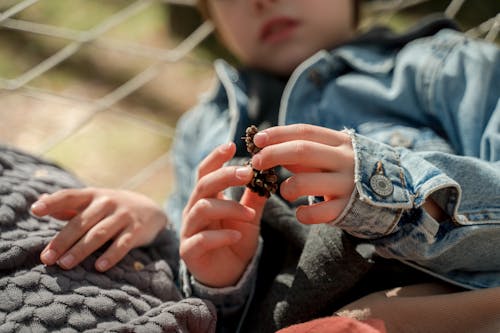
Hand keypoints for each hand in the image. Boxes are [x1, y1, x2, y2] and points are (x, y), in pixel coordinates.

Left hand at [31, 188, 167, 270]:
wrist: (150, 209)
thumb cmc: (112, 208)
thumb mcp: (93, 202)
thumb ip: (69, 205)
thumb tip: (40, 201)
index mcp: (92, 195)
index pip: (69, 196)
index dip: (53, 202)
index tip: (35, 210)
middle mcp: (107, 202)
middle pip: (82, 222)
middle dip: (63, 240)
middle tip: (47, 258)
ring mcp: (123, 216)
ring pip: (100, 234)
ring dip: (81, 250)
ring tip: (65, 264)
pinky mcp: (136, 230)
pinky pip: (123, 244)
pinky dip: (111, 255)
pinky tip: (100, 267)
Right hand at [180, 142, 266, 287]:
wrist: (229, 274)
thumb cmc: (236, 240)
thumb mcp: (249, 217)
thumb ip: (254, 198)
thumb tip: (269, 174)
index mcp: (206, 198)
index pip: (205, 172)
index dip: (215, 158)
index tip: (232, 145)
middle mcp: (194, 210)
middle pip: (203, 185)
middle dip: (224, 176)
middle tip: (247, 173)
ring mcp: (189, 230)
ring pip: (202, 208)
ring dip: (228, 208)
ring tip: (249, 214)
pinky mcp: (189, 251)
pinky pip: (202, 239)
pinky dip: (221, 235)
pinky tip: (237, 236)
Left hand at [251, 124, 354, 224]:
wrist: (389, 195)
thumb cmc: (346, 171)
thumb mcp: (331, 155)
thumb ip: (304, 152)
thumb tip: (268, 147)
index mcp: (340, 142)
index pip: (304, 131)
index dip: (277, 134)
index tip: (257, 139)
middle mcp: (345, 160)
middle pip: (301, 151)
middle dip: (273, 154)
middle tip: (256, 162)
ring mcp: (347, 184)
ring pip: (303, 182)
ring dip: (285, 187)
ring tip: (283, 192)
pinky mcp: (347, 209)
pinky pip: (317, 213)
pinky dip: (302, 214)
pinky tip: (300, 212)